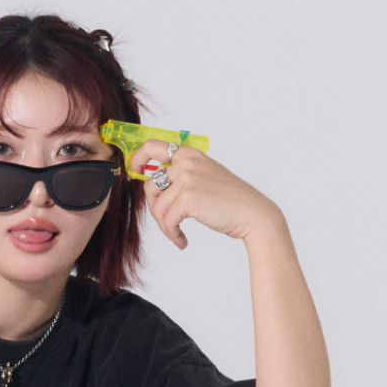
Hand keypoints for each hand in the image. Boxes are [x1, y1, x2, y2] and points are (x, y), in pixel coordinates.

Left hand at [134, 140, 280, 252]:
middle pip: (149, 185)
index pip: (152, 146)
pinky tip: (182, 240)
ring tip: (177, 233)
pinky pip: (167, 220)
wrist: (253, 214)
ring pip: (157, 206)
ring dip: (165, 225)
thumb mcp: (205, 176)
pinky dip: (172, 234)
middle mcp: (186, 163)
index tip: (134, 170)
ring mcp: (187, 179)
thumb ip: (181, 174)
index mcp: (189, 154)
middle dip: (153, 207)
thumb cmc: (230, 200)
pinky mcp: (188, 198)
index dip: (137, 158)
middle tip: (166, 221)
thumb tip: (151, 183)